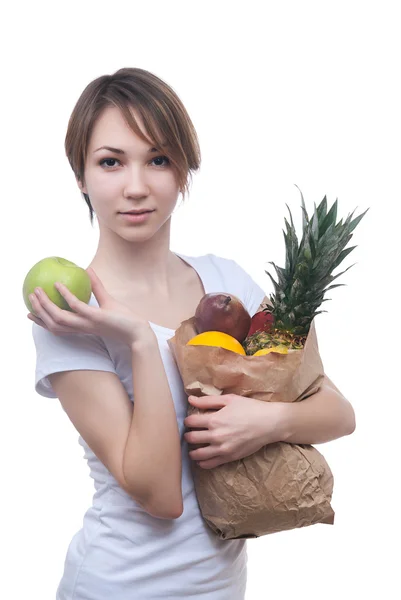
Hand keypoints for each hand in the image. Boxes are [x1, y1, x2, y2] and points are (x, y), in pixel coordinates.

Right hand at [27, 267, 152, 345]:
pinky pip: (76, 306)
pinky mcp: (95, 318)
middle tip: (28, 298)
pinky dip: (65, 296)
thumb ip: (97, 287)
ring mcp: (87, 323)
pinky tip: (58, 285)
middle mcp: (81, 328)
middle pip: (52, 324)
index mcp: (82, 327)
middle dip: (38, 312)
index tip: (30, 313)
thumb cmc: (125, 319)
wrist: (139, 332)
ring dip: (45, 304)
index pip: (57, 327)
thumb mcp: (108, 301)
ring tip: (38, 290)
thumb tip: (88, 269)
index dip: (42, 321)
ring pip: (58, 317)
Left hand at [183, 394, 284, 468]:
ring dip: (192, 450)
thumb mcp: (229, 399)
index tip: (190, 420)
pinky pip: (210, 464)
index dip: (188, 420)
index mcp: (214, 419)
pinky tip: (201, 458)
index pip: (190, 422)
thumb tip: (190, 399)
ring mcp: (222, 449)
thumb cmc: (250, 408)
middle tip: (190, 433)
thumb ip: (207, 401)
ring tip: (193, 447)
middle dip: (188, 434)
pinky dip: (202, 462)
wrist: (269, 423)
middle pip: (191, 438)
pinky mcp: (229, 457)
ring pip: (197, 454)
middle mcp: (215, 436)